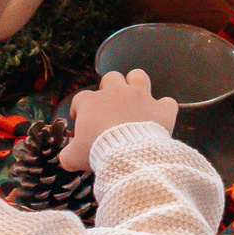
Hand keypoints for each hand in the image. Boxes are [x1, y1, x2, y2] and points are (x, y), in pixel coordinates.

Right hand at [62, 69, 177, 169]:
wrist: (128, 153)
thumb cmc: (97, 151)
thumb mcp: (74, 157)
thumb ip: (68, 155)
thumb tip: (66, 159)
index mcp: (92, 102)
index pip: (80, 99)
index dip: (79, 109)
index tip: (81, 122)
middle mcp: (116, 93)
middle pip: (111, 78)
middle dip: (110, 88)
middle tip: (110, 106)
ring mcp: (141, 97)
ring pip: (139, 76)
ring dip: (137, 84)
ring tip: (136, 98)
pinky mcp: (160, 109)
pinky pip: (167, 103)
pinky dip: (164, 110)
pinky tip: (160, 118)